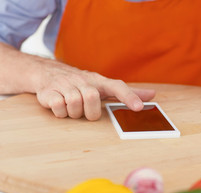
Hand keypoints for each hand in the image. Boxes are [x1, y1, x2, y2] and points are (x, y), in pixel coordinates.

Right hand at [35, 59, 155, 119]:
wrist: (47, 72)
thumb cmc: (82, 84)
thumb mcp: (104, 86)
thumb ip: (128, 92)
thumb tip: (153, 95)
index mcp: (99, 81)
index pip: (117, 86)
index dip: (128, 96)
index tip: (138, 108)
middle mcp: (83, 80)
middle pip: (92, 99)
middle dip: (89, 111)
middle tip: (84, 110)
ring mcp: (65, 84)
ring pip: (74, 105)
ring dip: (74, 113)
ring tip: (72, 107)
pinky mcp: (49, 92)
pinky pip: (58, 107)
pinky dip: (60, 112)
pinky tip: (60, 106)